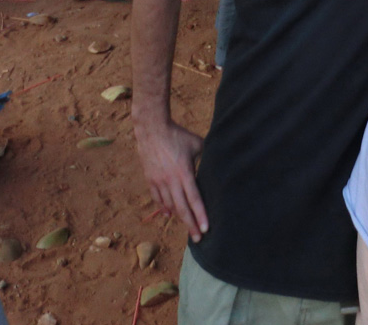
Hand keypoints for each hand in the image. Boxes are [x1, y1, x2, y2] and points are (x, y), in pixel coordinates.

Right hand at [134, 117, 207, 240]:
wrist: (152, 129)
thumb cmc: (177, 135)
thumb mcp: (196, 144)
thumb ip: (206, 156)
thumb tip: (217, 164)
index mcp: (184, 172)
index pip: (194, 199)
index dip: (200, 215)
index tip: (206, 229)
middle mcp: (170, 180)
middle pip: (181, 208)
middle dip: (190, 225)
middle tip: (198, 239)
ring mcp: (158, 181)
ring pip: (169, 205)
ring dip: (178, 218)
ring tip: (187, 227)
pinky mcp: (150, 179)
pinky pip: (157, 198)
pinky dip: (164, 208)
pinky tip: (169, 214)